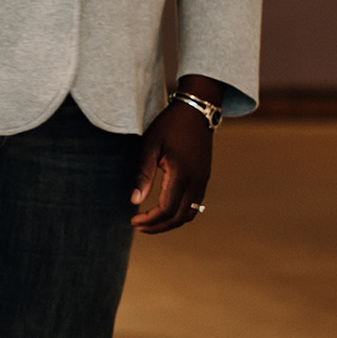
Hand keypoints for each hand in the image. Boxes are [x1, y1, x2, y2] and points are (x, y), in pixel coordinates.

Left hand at [130, 97, 213, 233]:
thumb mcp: (150, 146)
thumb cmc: (169, 125)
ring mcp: (203, 180)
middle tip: (138, 227)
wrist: (197, 110)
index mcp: (182, 175)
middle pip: (179, 218)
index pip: (167, 209)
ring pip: (190, 214)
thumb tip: (134, 201)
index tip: (132, 220)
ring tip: (149, 222)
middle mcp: (197, 181)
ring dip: (170, 222)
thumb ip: (143, 175)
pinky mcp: (204, 177)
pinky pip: (194, 204)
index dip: (150, 220)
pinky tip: (163, 210)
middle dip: (158, 226)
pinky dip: (179, 213)